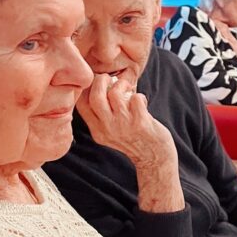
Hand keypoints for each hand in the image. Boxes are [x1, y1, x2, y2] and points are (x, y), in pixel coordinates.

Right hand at [78, 75, 182, 211]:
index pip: (82, 105)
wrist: (154, 158)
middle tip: (109, 78)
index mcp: (97, 131)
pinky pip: (135, 98)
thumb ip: (104, 114)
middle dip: (101, 80)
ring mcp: (123, 126)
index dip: (86, 88)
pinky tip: (141, 103)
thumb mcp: (111, 132)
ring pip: (115, 94)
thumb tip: (101, 82)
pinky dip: (139, 96)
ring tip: (128, 89)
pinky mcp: (140, 123)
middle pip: (96, 96)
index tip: (95, 82)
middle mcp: (107, 129)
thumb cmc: (134, 139)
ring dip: (122, 85)